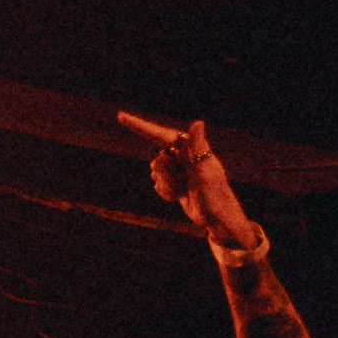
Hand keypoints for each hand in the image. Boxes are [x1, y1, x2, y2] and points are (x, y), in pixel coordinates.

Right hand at [119, 111, 261, 252]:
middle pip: (157, 160)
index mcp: (191, 148)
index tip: (121, 117)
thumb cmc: (215, 195)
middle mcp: (184, 155)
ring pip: (156, 173)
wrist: (217, 220)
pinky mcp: (175, 181)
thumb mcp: (204, 172)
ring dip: (167, 185)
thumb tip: (198, 122)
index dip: (140, 126)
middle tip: (182, 182)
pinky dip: (166, 193)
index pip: (161, 135)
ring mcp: (178, 169)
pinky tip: (180, 196)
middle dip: (164, 174)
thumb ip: (197, 147)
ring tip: (183, 190)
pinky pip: (158, 185)